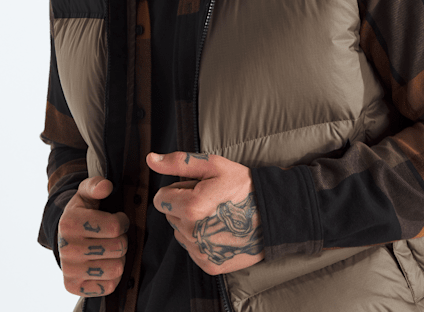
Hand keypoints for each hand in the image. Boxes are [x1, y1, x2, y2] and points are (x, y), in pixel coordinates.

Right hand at [57, 176, 129, 297]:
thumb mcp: (86, 193)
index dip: (122, 222)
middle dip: (122, 239)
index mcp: (70, 223)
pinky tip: (104, 263)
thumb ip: (96, 185)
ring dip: (118, 258)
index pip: (115, 227)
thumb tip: (106, 186)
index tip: (116, 219)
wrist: (65, 237)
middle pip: (119, 248)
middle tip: (113, 236)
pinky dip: (112, 275)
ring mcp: (70, 270)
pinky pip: (109, 286)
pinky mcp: (74, 287)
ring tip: (109, 249)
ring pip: (117, 268)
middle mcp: (66, 248)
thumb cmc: (83, 212)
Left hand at [147, 152, 263, 275]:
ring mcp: (200, 252)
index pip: (160, 198)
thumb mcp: (214, 165)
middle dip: (184, 205)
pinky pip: (191, 248)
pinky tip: (219, 229)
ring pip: (180, 232)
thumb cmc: (243, 186)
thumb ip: (179, 162)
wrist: (272, 214)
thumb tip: (151, 159)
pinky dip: (201, 239)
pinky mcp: (209, 264)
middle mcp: (192, 233)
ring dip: (191, 223)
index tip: (197, 188)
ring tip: (217, 214)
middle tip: (210, 200)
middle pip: (170, 215)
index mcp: (191, 207)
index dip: (178, 189)